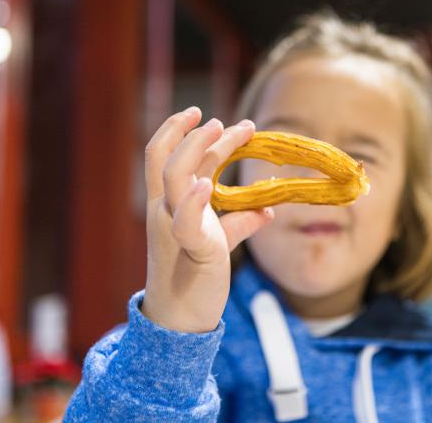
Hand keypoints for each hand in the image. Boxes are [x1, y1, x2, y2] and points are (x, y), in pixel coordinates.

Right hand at [141, 107, 273, 332]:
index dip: (177, 131)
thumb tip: (268, 210)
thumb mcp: (217, 241)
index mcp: (167, 205)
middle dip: (193, 134)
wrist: (181, 319)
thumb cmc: (195, 276)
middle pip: (168, 159)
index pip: (163, 157)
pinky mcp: (191, 249)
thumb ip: (238, 222)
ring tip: (220, 129)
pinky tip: (206, 184)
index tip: (202, 113)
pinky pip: (186, 221)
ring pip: (174, 178)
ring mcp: (173, 228)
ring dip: (197, 150)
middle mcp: (164, 211)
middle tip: (222, 119)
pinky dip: (195, 201)